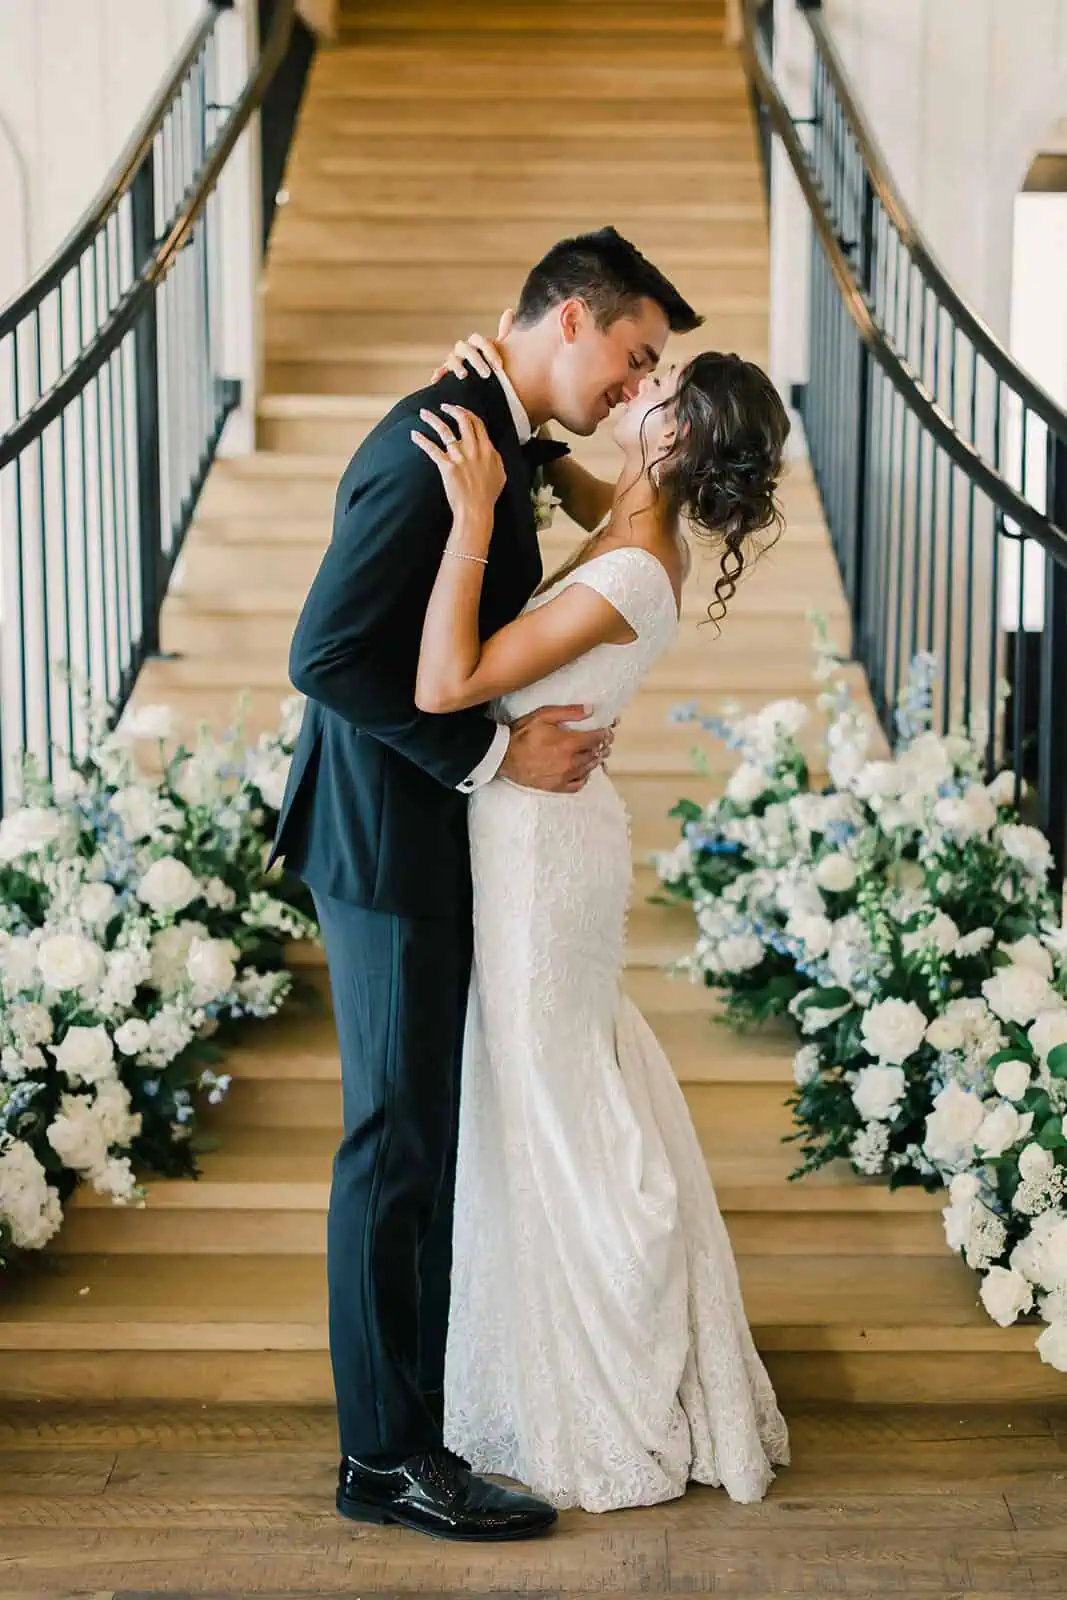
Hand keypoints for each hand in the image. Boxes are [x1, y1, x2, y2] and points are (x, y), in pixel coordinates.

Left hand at [411, 404, 505, 525]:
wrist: (476, 510)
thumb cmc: (488, 496)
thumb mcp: (500, 474)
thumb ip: (495, 458)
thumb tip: (491, 450)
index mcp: (487, 449)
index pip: (478, 424)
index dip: (468, 413)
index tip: (460, 409)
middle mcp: (474, 450)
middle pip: (463, 421)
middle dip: (452, 410)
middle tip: (444, 406)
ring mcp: (459, 457)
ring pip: (444, 430)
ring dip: (433, 419)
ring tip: (424, 413)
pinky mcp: (447, 466)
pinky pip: (432, 449)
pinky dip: (422, 440)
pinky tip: (414, 434)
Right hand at [429, 309, 513, 382]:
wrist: (484, 378)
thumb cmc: (491, 362)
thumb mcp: (499, 348)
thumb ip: (504, 332)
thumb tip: (510, 311)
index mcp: (475, 343)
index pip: (480, 341)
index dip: (489, 351)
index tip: (499, 366)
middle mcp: (463, 350)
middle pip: (466, 349)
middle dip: (476, 360)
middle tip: (487, 374)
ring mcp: (454, 361)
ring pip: (452, 359)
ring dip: (457, 366)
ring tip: (463, 376)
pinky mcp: (447, 373)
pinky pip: (441, 372)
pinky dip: (438, 373)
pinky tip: (436, 379)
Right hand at [501, 705, 615, 793]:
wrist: (503, 757)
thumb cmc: (522, 734)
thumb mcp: (543, 715)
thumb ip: (569, 712)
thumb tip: (591, 710)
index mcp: (569, 743)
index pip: (597, 739)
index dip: (605, 734)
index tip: (608, 730)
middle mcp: (570, 762)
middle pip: (595, 754)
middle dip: (602, 746)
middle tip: (604, 741)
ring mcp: (564, 776)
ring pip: (589, 769)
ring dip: (595, 760)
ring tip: (597, 753)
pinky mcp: (556, 787)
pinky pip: (578, 784)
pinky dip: (584, 777)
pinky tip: (584, 771)